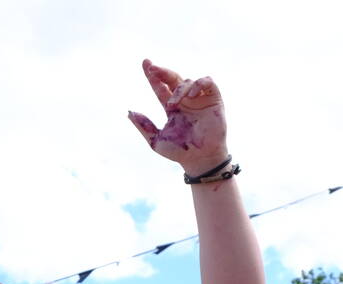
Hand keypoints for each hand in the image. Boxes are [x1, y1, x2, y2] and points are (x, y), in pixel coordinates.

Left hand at [128, 60, 228, 175]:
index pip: (160, 87)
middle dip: (162, 72)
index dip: (153, 77)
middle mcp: (185, 101)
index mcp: (172, 108)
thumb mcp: (155, 140)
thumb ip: (144, 126)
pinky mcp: (214, 100)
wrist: (200, 160)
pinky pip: (208, 82)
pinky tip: (191, 94)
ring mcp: (199, 100)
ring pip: (188, 81)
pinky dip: (199, 84)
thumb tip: (129, 112)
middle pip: (172, 79)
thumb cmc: (179, 152)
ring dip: (179, 88)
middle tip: (152, 68)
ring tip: (174, 102)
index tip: (145, 64)